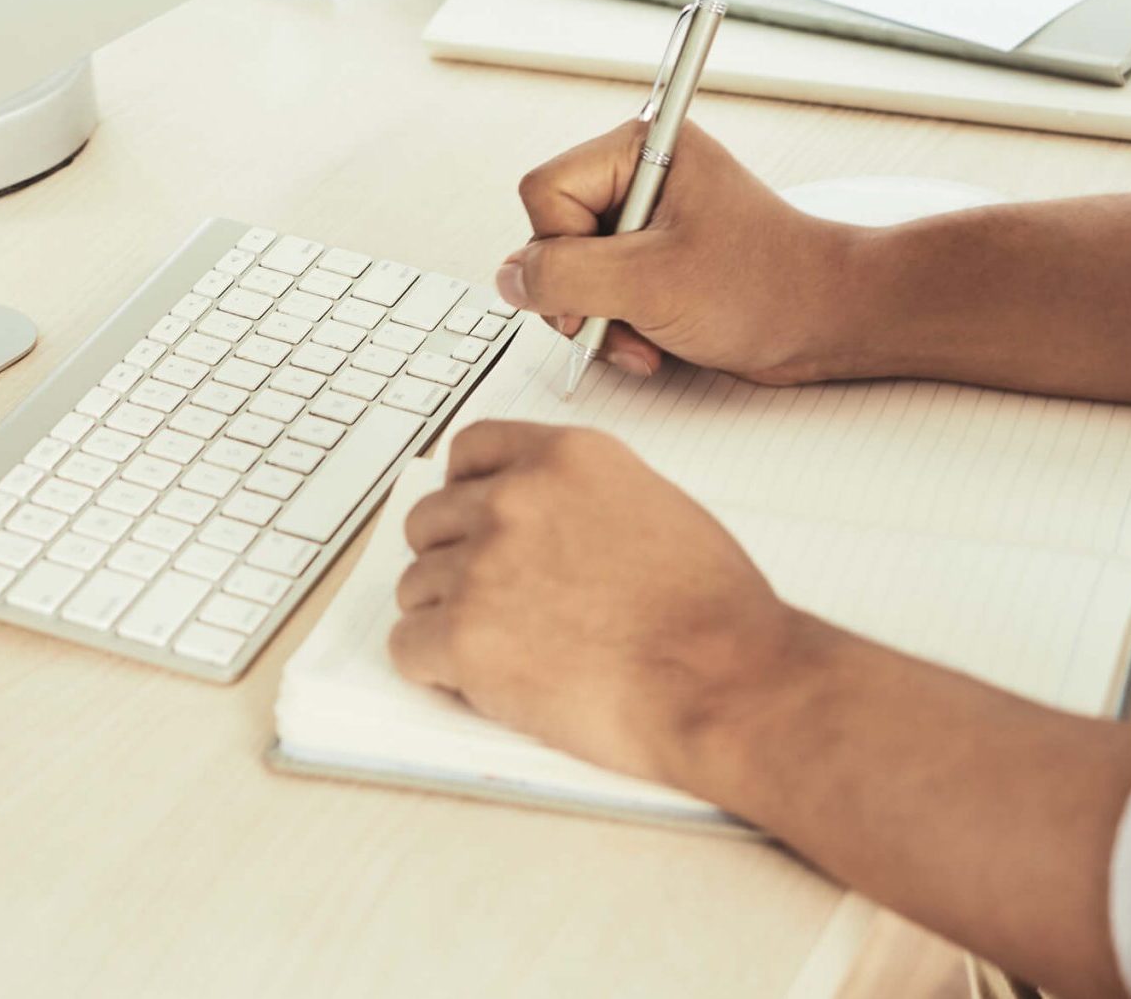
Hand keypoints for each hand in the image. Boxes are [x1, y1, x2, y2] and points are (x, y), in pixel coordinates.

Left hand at [388, 419, 797, 785]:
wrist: (723, 678)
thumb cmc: (710, 610)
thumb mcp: (651, 505)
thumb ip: (578, 498)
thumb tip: (534, 523)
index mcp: (563, 457)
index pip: (469, 450)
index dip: (465, 493)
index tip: (470, 521)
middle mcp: (513, 498)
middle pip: (428, 521)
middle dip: (452, 563)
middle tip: (496, 604)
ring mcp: (482, 565)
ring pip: (414, 587)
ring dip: (448, 621)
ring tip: (511, 651)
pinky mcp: (464, 635)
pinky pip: (407, 647)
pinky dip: (436, 670)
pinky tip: (484, 680)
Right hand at [497, 120, 865, 383]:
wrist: (828, 322)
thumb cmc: (769, 287)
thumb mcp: (651, 282)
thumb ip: (565, 276)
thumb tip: (510, 277)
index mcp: (642, 148)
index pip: (545, 192)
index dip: (560, 247)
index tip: (605, 279)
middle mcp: (639, 177)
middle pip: (552, 234)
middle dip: (581, 293)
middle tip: (622, 318)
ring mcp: (644, 221)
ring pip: (570, 271)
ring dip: (599, 318)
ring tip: (645, 336)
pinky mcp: (651, 258)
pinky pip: (598, 292)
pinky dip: (616, 325)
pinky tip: (653, 340)